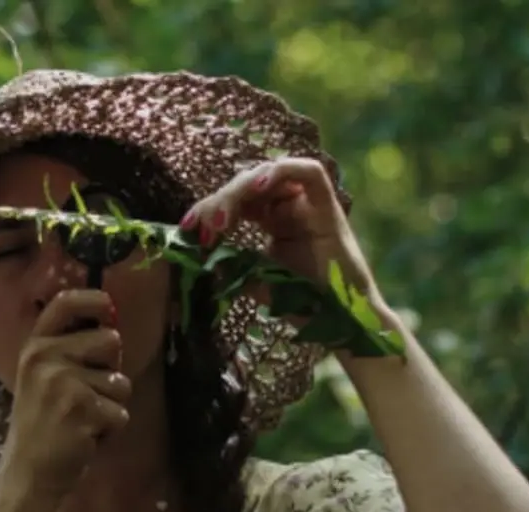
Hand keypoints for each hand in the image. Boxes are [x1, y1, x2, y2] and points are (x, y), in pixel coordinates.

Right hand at [0, 290, 131, 503]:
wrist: (28, 472)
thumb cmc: (41, 425)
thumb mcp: (41, 379)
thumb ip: (69, 353)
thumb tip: (114, 330)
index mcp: (35, 347)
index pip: (64, 304)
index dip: (93, 299)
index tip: (108, 307)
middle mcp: (46, 358)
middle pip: (111, 341)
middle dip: (111, 370)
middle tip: (87, 395)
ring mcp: (64, 383)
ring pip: (121, 382)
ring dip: (111, 405)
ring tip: (83, 419)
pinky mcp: (83, 410)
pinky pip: (121, 412)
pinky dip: (111, 429)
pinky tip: (86, 436)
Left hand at [181, 157, 377, 304]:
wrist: (340, 323)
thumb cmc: (303, 304)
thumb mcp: (256, 283)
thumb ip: (233, 267)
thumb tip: (203, 257)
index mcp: (271, 219)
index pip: (235, 200)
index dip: (209, 208)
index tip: (187, 228)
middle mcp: (289, 206)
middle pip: (248, 184)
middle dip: (219, 201)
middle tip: (202, 227)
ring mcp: (309, 204)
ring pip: (270, 174)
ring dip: (241, 189)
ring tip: (222, 218)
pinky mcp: (329, 206)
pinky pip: (309, 172)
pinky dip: (281, 172)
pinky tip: (258, 188)